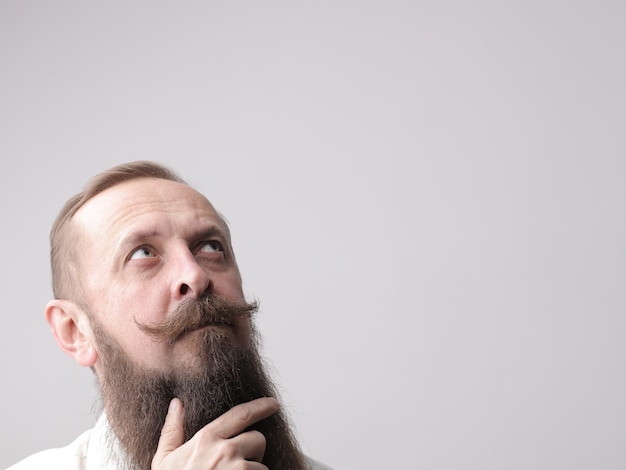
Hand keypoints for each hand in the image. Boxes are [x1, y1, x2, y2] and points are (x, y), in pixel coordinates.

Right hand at [152, 397, 279, 468]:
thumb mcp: (164, 461)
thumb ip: (172, 431)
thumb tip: (177, 404)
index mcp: (206, 439)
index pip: (241, 414)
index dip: (261, 406)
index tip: (273, 404)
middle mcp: (225, 452)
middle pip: (258, 438)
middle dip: (254, 448)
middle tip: (240, 460)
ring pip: (261, 465)